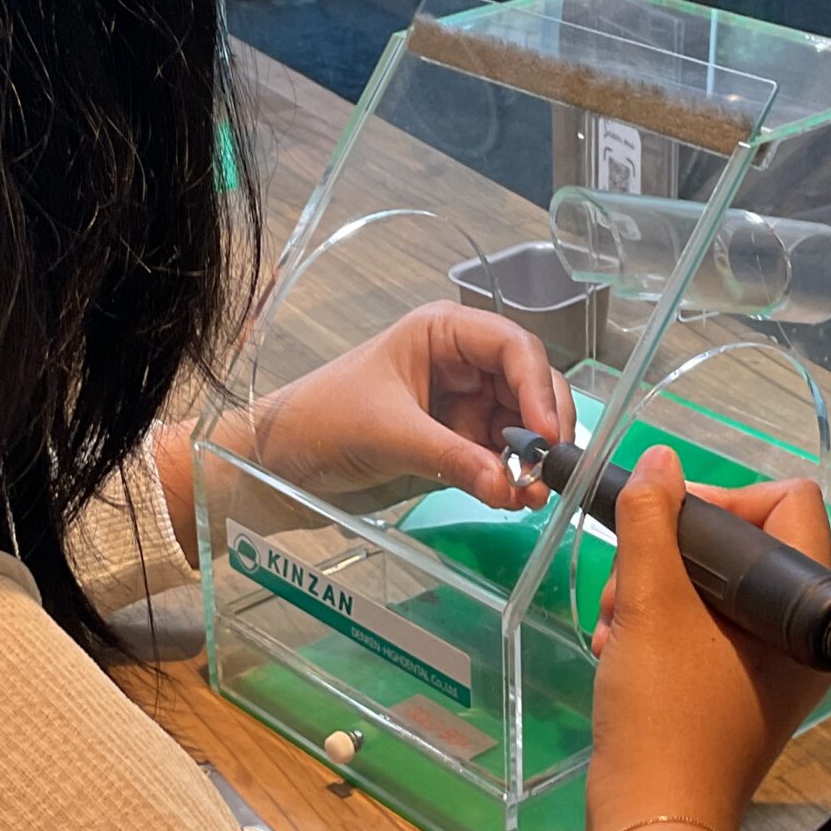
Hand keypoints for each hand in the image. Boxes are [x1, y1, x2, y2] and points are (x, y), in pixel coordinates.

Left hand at [249, 302, 574, 510]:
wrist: (281, 459)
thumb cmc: (321, 420)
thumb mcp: (388, 434)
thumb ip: (452, 459)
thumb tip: (509, 487)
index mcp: (443, 332)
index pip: (513, 347)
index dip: (538, 388)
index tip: (547, 434)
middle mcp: (461, 361)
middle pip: (529, 385)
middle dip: (542, 428)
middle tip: (549, 472)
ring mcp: (462, 401)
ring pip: (521, 424)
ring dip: (531, 459)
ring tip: (530, 496)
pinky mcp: (457, 438)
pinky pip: (499, 455)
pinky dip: (510, 477)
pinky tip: (511, 498)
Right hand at [585, 447, 830, 830]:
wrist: (653, 821)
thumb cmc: (664, 713)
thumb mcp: (649, 606)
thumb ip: (654, 521)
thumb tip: (663, 463)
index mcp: (804, 614)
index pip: (789, 504)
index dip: (726, 499)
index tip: (671, 528)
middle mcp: (799, 637)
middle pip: (743, 545)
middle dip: (671, 553)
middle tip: (627, 587)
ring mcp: (769, 667)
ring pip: (712, 588)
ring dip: (652, 591)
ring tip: (615, 627)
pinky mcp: (736, 691)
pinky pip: (702, 629)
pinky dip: (658, 627)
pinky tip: (618, 648)